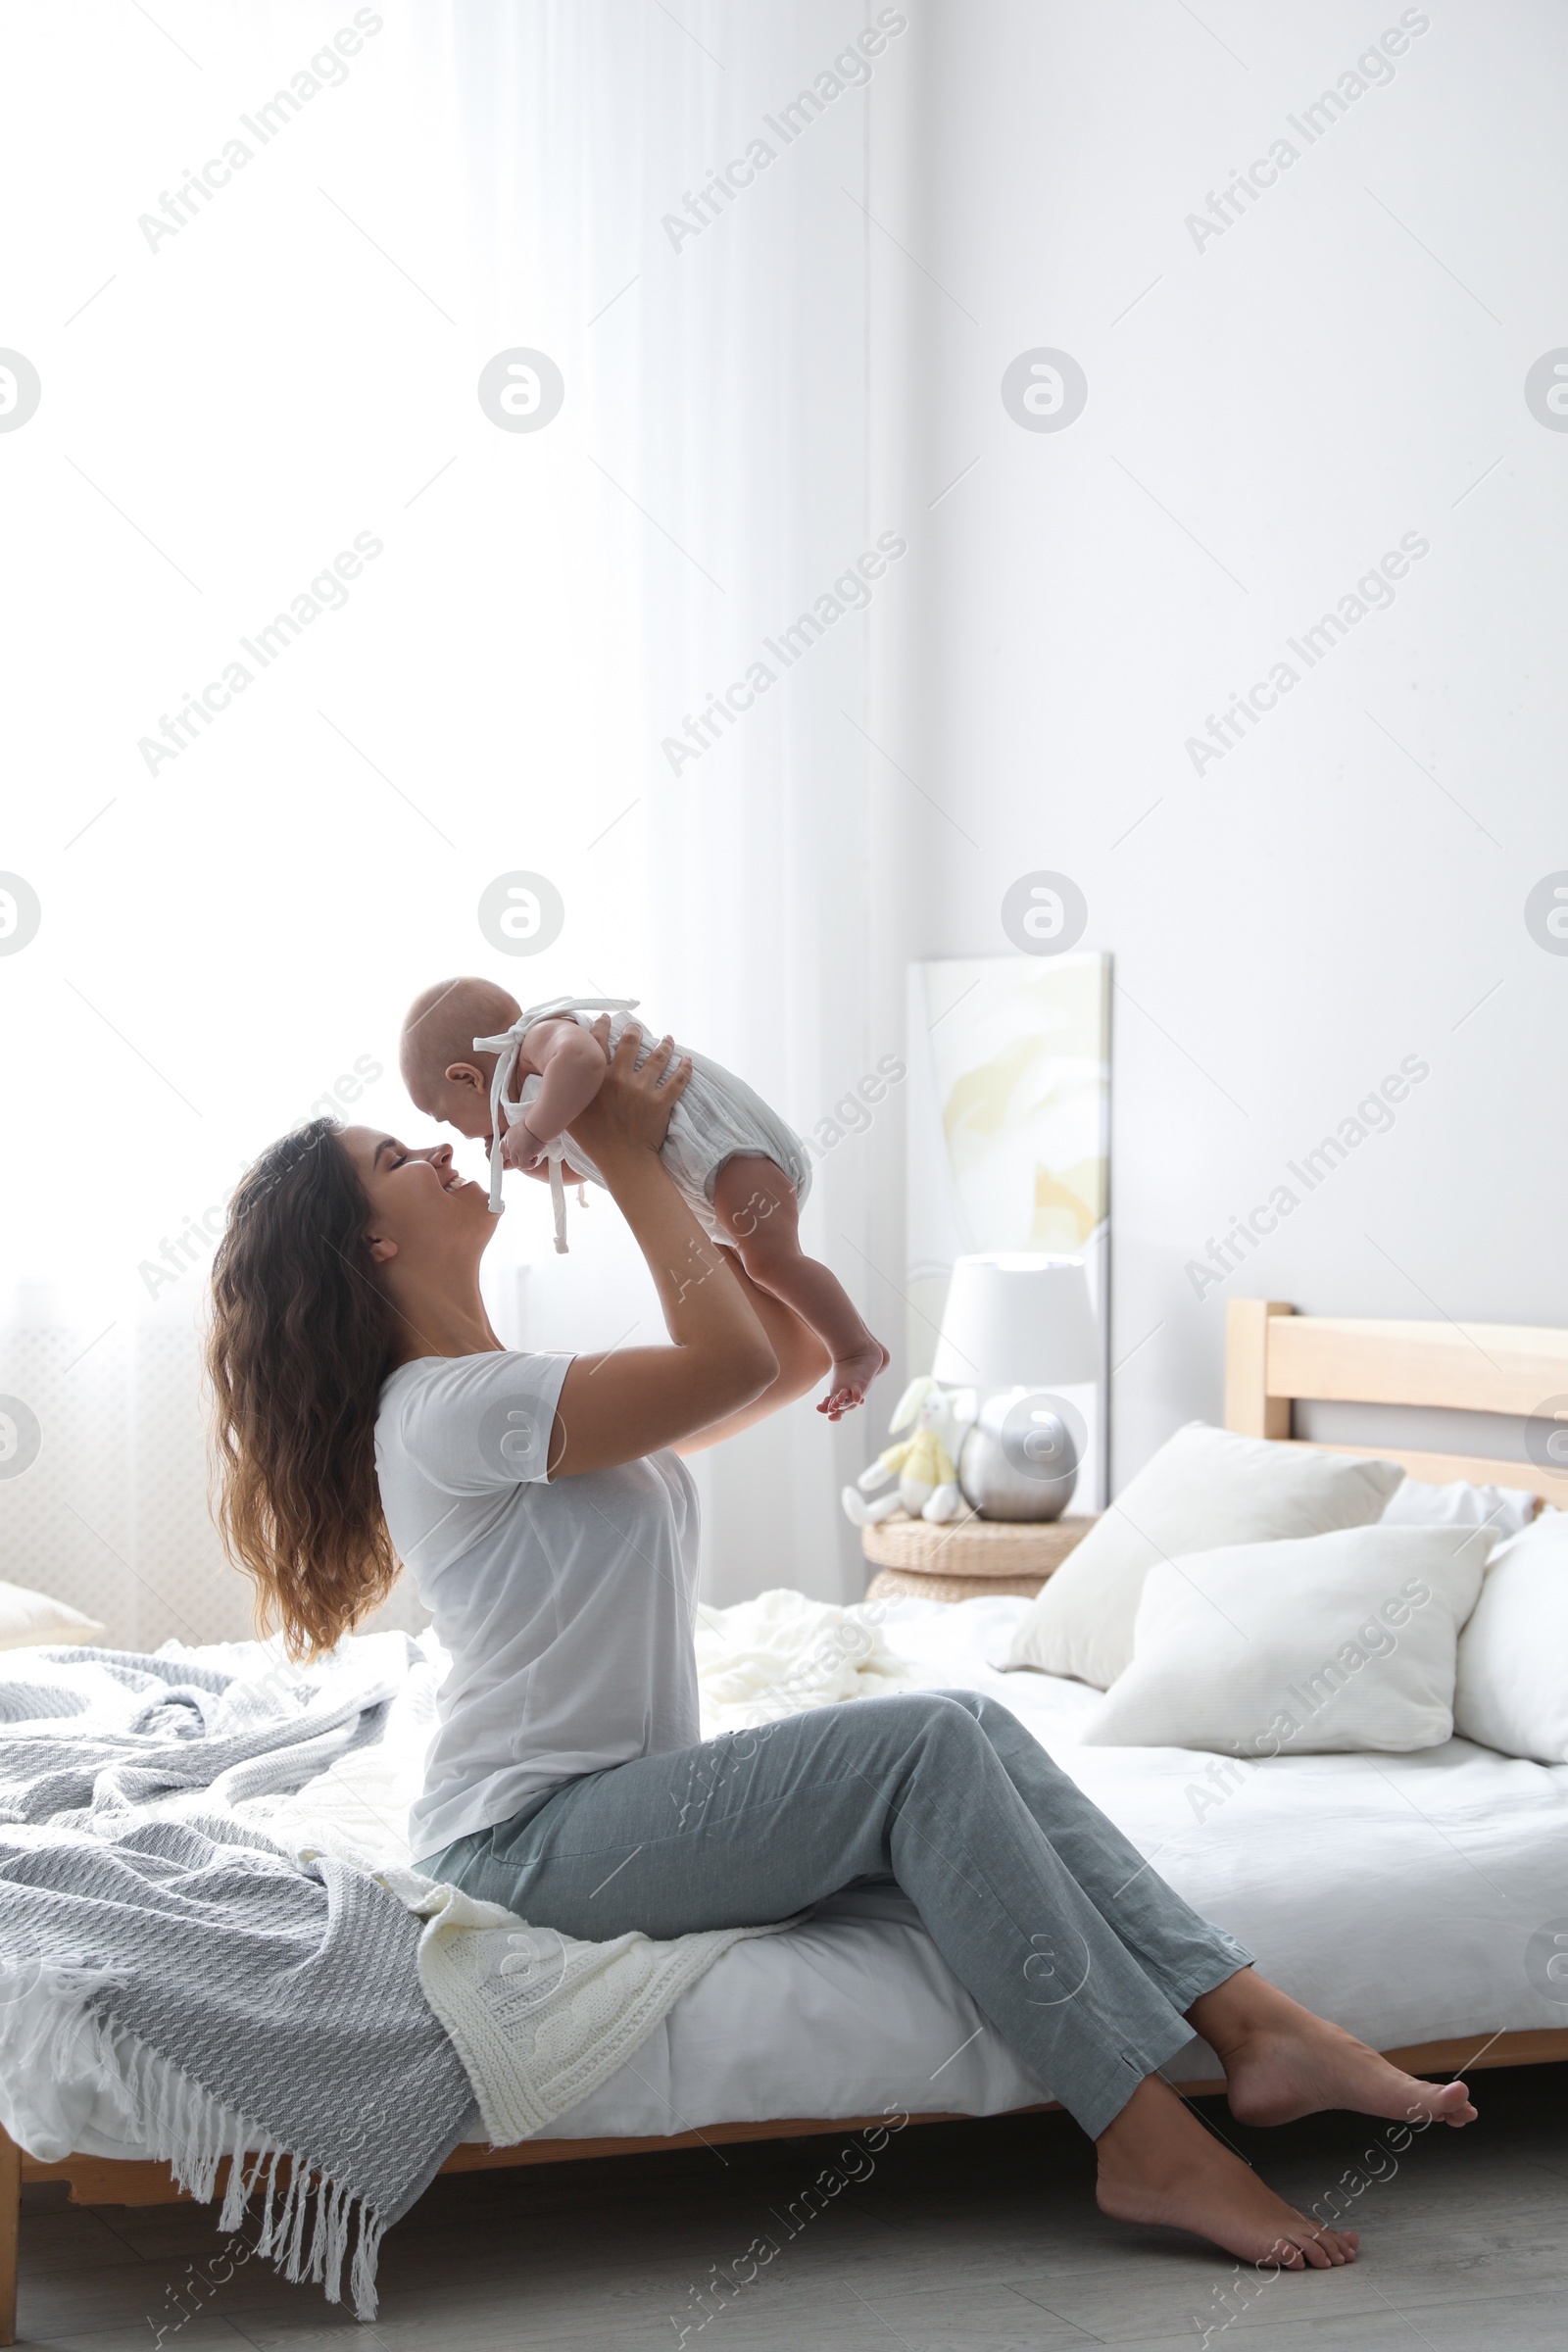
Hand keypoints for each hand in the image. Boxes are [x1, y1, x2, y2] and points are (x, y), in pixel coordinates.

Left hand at [500, 1118, 547, 1172]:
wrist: (538, 1125)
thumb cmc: (534, 1125)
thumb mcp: (521, 1129)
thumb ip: (517, 1138)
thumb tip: (522, 1145)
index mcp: (508, 1137)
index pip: (502, 1150)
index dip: (510, 1153)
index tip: (518, 1153)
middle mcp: (509, 1144)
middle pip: (509, 1157)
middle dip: (518, 1158)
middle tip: (528, 1155)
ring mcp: (514, 1150)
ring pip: (515, 1163)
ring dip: (525, 1162)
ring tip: (533, 1156)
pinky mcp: (522, 1154)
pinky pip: (524, 1166)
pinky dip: (531, 1164)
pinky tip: (536, 1158)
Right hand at [567, 1023, 690, 1164]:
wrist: (622, 1161)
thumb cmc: (593, 1142)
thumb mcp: (570, 1115)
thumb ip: (565, 1095)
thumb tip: (556, 1083)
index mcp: (598, 1079)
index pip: (599, 1043)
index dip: (603, 1026)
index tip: (607, 1019)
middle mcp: (621, 1078)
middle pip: (630, 1042)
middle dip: (634, 1030)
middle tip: (636, 1026)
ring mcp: (643, 1089)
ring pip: (658, 1057)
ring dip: (664, 1044)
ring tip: (667, 1038)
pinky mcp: (662, 1102)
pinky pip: (678, 1080)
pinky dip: (685, 1068)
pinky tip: (688, 1059)